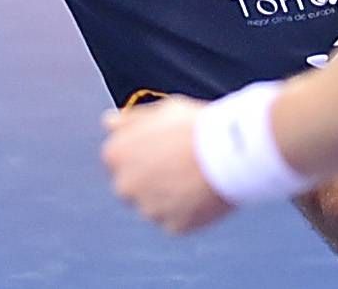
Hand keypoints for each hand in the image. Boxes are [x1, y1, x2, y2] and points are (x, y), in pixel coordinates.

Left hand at [101, 96, 233, 234]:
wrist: (229, 150)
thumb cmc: (194, 126)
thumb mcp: (160, 112)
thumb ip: (130, 121)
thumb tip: (108, 123)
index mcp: (115, 154)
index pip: (118, 161)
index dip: (141, 155)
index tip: (161, 151)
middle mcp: (125, 185)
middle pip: (132, 188)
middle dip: (150, 180)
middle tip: (178, 167)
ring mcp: (148, 209)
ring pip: (154, 207)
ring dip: (169, 198)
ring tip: (195, 178)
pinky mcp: (173, 226)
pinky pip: (177, 221)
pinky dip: (187, 212)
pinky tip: (202, 194)